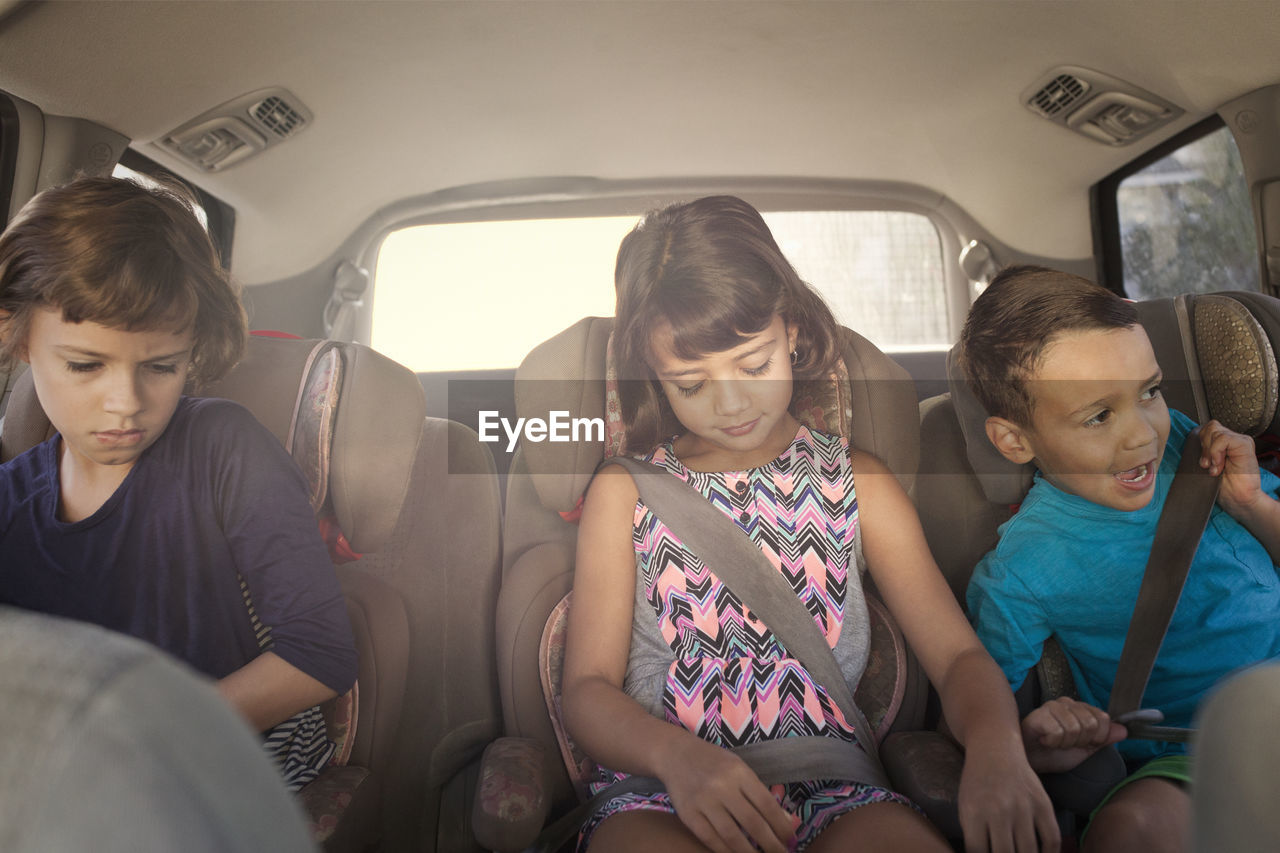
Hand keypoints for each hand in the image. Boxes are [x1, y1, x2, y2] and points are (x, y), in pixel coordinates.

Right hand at [658, 735, 796, 852]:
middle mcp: (721, 786)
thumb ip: (760, 794)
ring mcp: (703, 801)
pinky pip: (710, 839)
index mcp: (738, 772)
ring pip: (732, 835)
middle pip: (752, 823)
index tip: (791, 840)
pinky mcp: (687, 814)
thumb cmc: (714, 762)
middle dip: (771, 844)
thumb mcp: (740, 768)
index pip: (766, 804)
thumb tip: (785, 821)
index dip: (781, 826)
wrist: (675, 754)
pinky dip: (726, 851)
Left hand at [957, 735, 1059, 852]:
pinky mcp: (1043, 803)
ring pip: (1029, 851)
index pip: (978, 852)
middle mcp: (999, 811)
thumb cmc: (977, 783)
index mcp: (974, 812)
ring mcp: (1024, 807)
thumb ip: (973, 835)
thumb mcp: (965, 807)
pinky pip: (1052, 839)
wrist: (995, 750)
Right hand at [1021, 697, 1125, 774]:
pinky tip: (1044, 741)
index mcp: (1080, 709)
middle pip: (1090, 724)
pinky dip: (1052, 742)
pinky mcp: (1038, 714)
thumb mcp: (1084, 751)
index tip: (1082, 744)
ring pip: (1074, 728)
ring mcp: (1051, 706)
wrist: (1030, 762)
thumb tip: (1124, 730)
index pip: (1103, 718)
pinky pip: (1058, 732)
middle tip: (1065, 744)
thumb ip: (1103, 740)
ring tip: (1053, 743)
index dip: (1097, 738)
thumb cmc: (1054, 754)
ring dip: (1065, 743)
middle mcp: (1066, 702)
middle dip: (1080, 742)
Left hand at [1197, 421, 1262, 514]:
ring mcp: (1239, 441)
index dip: (1200, 443)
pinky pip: (1223, 438)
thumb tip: (1187, 442)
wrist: (1239, 499)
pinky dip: (1216, 451)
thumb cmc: (1222, 486)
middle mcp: (1231, 439)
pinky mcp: (1245, 444)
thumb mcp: (1206, 466)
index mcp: (1222, 444)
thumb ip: (1202, 452)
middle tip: (1207, 465)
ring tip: (1216, 467)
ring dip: (1210, 451)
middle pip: (1210, 427)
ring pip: (1215, 431)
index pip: (1206, 429)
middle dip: (1204, 446)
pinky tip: (1220, 464)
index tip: (1203, 462)